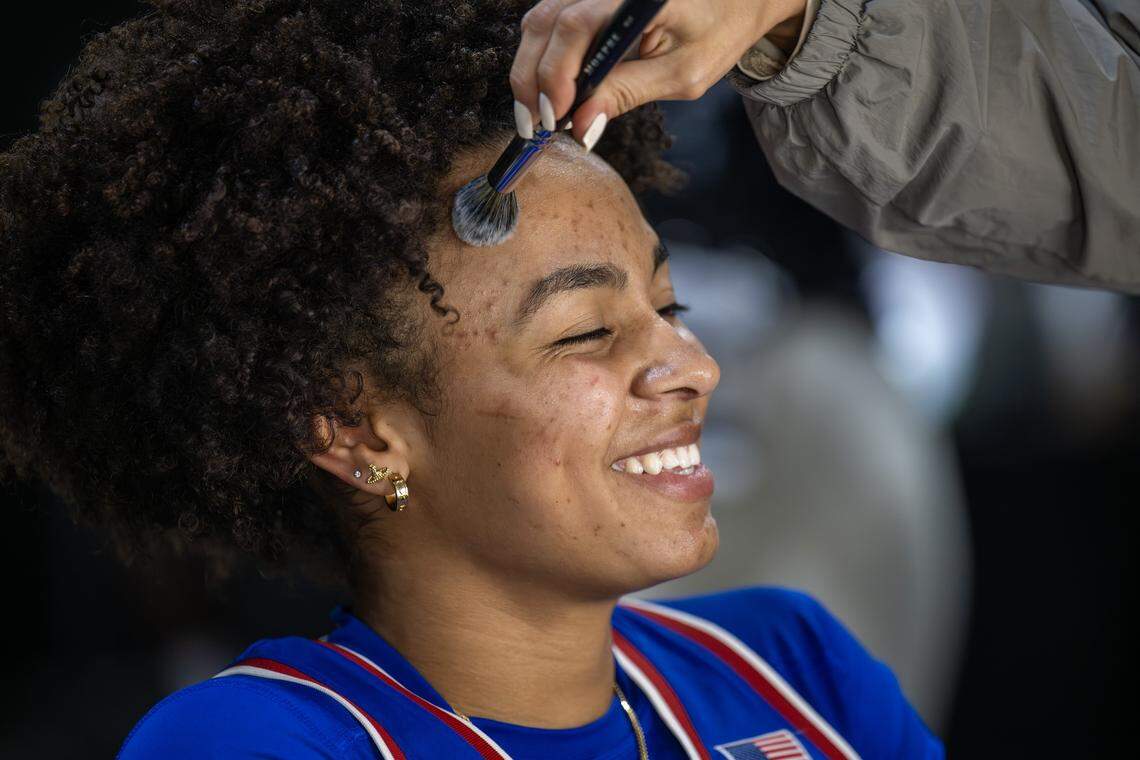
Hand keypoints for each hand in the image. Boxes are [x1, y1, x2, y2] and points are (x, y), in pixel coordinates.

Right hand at [509, 0, 807, 148]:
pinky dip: (542, 59)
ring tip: (540, 116)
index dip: (555, 74)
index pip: (576, 25)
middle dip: (531, 79)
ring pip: (539, 21)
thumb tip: (581, 126)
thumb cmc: (718, 32)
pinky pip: (550, 22)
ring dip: (530, 71)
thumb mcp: (683, 74)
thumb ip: (628, 94)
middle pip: (545, 22)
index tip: (555, 119)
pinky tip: (550, 93)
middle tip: (536, 128)